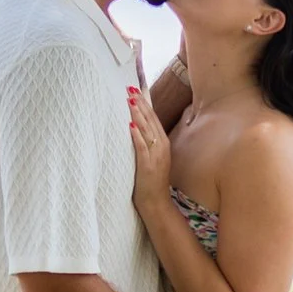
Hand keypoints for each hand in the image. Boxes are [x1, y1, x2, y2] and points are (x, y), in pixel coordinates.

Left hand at [127, 82, 173, 207]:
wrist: (156, 202)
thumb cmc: (150, 180)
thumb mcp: (151, 157)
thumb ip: (146, 142)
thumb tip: (134, 126)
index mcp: (162, 143)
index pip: (153, 118)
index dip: (145, 103)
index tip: (135, 89)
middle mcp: (161, 147)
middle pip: (151, 121)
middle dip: (140, 104)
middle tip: (130, 89)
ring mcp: (156, 156)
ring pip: (147, 131)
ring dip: (138, 115)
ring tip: (130, 101)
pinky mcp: (149, 166)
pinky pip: (142, 148)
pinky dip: (137, 136)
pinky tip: (131, 126)